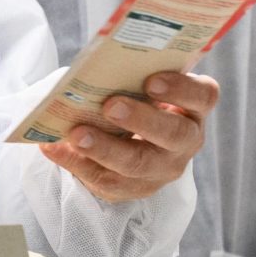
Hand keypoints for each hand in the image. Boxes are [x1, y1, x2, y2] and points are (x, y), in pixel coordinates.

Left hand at [41, 71, 218, 201]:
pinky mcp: (136, 188)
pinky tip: (53, 148)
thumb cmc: (139, 98)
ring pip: (138, 165)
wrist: (136, 137)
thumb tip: (95, 68)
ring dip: (105, 149)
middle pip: (172, 134)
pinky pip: (108, 182)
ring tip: (75, 135)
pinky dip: (76, 164)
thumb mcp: (145, 84)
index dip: (181, 89)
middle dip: (140, 120)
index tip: (151, 81)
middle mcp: (186, 141)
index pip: (202, 96)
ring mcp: (163, 169)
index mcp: (194, 107)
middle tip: (110, 106)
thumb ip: (133, 74)